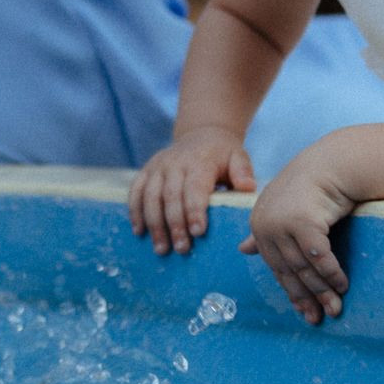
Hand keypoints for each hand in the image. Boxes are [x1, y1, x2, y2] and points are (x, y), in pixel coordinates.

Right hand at [128, 133, 256, 254]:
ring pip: (150, 196)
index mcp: (199, 161)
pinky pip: (135, 191)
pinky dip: (135, 212)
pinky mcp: (146, 171)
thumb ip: (243, 171)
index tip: (198, 232)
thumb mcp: (238, 156)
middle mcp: (174, 163)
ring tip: (161, 249)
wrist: (201, 134)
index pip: (194, 187)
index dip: (195, 210)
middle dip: (175, 224)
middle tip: (182, 249)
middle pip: (170, 196)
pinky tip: (139, 232)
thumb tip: (247, 187)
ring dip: (154, 224)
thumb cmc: (223, 154)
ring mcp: (157, 166)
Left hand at [239, 162, 357, 323]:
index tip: (304, 311)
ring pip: (304, 267)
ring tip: (336, 307)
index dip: (291, 290)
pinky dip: (332, 274)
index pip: (275, 266)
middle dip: (307, 298)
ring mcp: (282, 224)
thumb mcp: (281, 210)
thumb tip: (243, 250)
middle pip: (289, 270)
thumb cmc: (308, 187)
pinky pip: (320, 257)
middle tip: (320, 318)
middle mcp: (265, 225)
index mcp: (257, 224)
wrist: (331, 164)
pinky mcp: (303, 222)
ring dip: (323, 290)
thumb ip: (264, 233)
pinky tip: (342, 285)